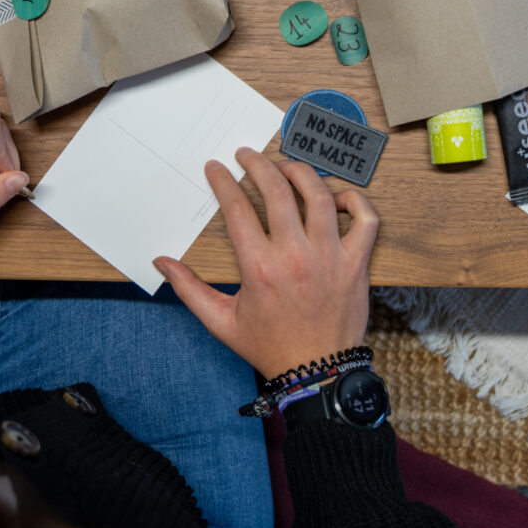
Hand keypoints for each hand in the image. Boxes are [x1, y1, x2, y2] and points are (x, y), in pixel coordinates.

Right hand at [154, 148, 379, 378]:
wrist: (318, 373)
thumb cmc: (270, 347)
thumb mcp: (221, 322)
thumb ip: (189, 289)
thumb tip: (161, 263)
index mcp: (260, 268)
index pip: (237, 208)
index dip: (223, 181)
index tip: (217, 168)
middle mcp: (296, 255)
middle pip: (277, 190)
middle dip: (258, 164)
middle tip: (248, 155)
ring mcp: (331, 256)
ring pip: (320, 195)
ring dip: (301, 173)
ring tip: (287, 167)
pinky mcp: (357, 262)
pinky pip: (366, 219)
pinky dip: (355, 201)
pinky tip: (337, 198)